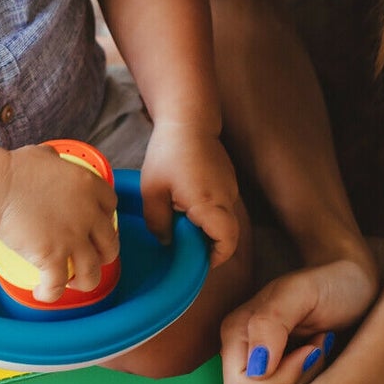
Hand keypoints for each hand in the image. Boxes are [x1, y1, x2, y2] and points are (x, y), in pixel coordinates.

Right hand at [0, 144, 119, 302]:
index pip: (111, 206)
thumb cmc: (13, 169)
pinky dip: (51, 293)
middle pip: (110, 244)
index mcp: (88, 186)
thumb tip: (51, 159)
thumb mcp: (43, 155)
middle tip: (90, 258)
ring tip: (71, 282)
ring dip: (85, 281)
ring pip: (92, 272)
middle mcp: (88, 213)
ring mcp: (72, 237)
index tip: (95, 226)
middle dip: (104, 255)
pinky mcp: (53, 256)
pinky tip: (43, 294)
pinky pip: (58, 285)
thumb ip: (55, 160)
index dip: (106, 219)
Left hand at [138, 122, 241, 265]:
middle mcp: (226, 198)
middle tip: (185, 247)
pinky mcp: (227, 179)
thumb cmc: (168, 152)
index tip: (198, 263)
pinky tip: (186, 204)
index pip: (226, 241)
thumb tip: (166, 242)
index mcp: (209, 203)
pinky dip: (208, 213)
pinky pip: (221, 205)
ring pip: (224, 220)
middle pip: (227, 234)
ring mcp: (230, 187)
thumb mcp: (153, 191)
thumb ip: (158, 222)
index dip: (216, 258)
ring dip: (207, 228)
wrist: (188, 119)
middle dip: (209, 246)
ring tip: (181, 223)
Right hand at [221, 257, 377, 383]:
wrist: (355, 285)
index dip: (279, 379)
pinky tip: (321, 357)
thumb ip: (270, 322)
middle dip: (297, 381)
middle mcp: (243, 355)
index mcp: (235, 333)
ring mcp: (264, 370)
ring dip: (308, 382)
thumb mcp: (301, 292)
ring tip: (320, 348)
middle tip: (318, 347)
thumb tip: (256, 366)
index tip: (309, 349)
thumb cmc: (330, 283)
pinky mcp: (285, 381)